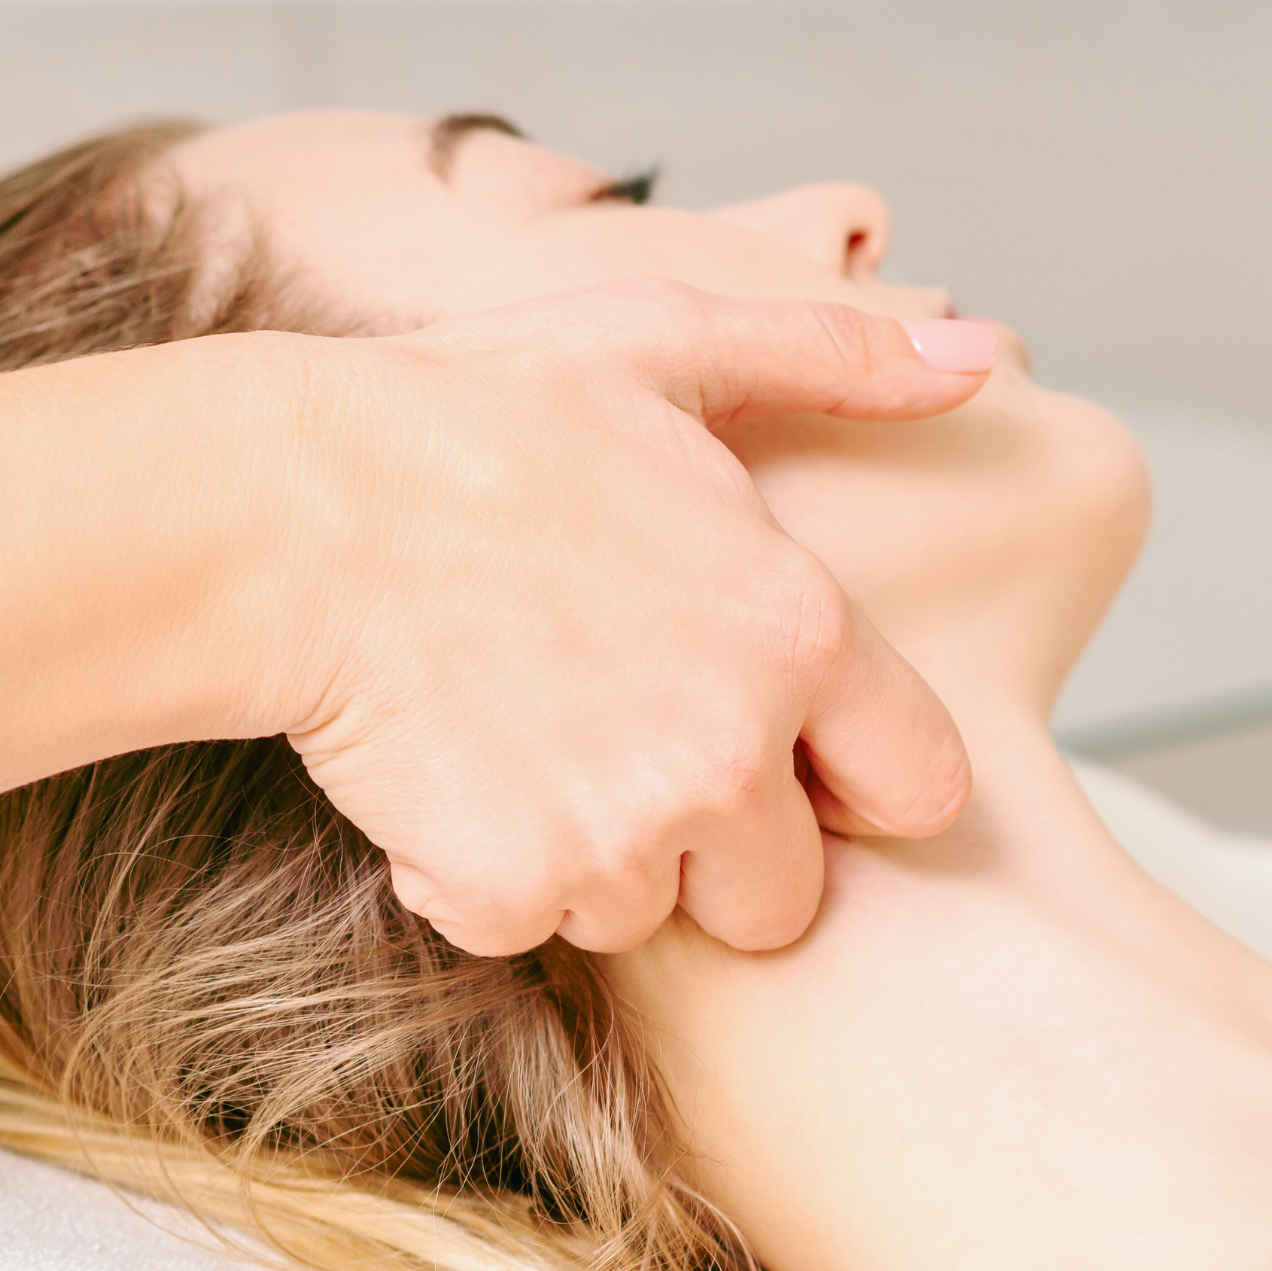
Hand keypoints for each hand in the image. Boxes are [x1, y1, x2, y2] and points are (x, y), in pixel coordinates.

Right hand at [262, 279, 997, 955]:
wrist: (287, 508)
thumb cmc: (469, 412)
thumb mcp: (666, 343)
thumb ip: (838, 362)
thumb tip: (984, 362)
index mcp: (796, 632)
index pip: (921, 790)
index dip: (853, 781)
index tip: (788, 755)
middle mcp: (731, 750)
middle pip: (781, 894)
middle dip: (716, 849)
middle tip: (619, 742)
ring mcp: (622, 831)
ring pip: (647, 914)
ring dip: (595, 857)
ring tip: (521, 733)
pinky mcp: (513, 886)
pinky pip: (528, 928)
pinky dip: (487, 878)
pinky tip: (449, 774)